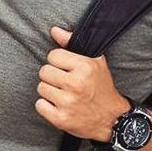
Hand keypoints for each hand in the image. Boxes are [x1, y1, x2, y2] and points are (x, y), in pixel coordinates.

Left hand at [35, 26, 129, 141]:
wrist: (111, 118)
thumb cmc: (101, 88)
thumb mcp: (94, 62)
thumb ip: (72, 44)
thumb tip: (54, 31)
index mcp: (84, 67)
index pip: (53, 56)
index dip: (58, 62)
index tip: (65, 69)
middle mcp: (75, 84)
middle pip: (44, 72)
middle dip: (52, 77)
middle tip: (63, 83)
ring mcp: (67, 103)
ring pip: (41, 88)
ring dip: (48, 91)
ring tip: (62, 94)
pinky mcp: (60, 119)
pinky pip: (39, 105)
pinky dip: (45, 106)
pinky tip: (57, 105)